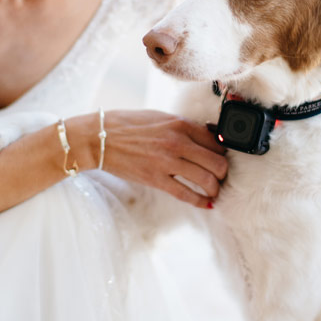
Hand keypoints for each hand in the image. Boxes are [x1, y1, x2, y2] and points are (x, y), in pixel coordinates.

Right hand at [74, 109, 227, 208]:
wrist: (97, 138)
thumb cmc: (124, 124)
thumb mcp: (157, 116)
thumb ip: (182, 126)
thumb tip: (206, 135)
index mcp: (179, 123)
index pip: (217, 141)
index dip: (222, 152)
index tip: (220, 158)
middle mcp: (177, 142)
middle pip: (218, 163)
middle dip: (223, 173)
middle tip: (219, 176)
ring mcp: (166, 162)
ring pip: (207, 180)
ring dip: (215, 188)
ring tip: (213, 190)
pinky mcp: (155, 179)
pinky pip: (186, 194)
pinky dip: (201, 201)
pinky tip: (206, 203)